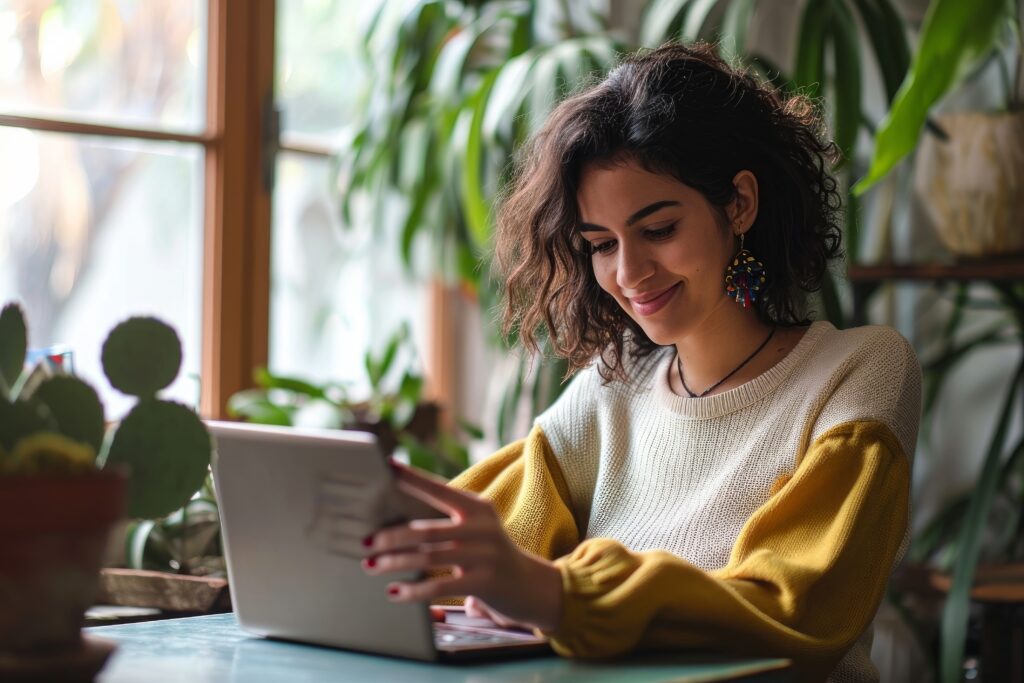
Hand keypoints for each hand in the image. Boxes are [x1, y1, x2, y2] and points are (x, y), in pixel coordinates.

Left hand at [361, 461, 562, 631]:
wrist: (530, 586)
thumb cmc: (490, 555)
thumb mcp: (476, 530)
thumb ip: (445, 523)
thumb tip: (394, 525)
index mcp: (477, 507)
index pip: (438, 489)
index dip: (411, 478)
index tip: (385, 467)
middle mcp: (481, 527)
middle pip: (426, 530)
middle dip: (391, 535)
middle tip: (365, 540)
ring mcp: (484, 555)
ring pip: (428, 557)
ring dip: (394, 562)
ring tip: (371, 565)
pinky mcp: (484, 582)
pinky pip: (440, 586)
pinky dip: (413, 590)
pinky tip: (395, 592)